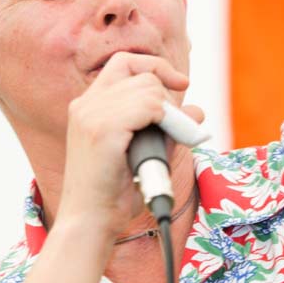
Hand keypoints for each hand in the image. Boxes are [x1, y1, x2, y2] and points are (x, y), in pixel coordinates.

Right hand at [57, 52, 202, 236]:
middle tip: (176, 128)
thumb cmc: (115, 191)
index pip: (125, 61)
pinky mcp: (102, 129)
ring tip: (172, 139)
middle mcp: (86, 104)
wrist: (91, 221)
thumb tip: (197, 110)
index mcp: (89, 105)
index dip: (156, 67)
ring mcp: (91, 114)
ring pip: (148, 90)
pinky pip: (147, 107)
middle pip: (141, 74)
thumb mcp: (145, 151)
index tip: (181, 84)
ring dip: (170, 113)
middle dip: (168, 97)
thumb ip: (168, 127)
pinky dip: (165, 120)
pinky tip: (165, 139)